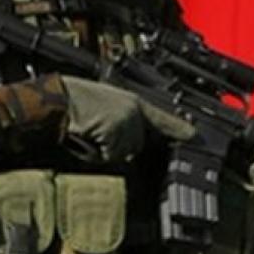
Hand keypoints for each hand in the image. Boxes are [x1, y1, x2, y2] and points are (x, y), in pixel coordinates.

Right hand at [61, 76, 194, 162]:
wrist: (59, 98)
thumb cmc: (76, 100)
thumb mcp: (108, 104)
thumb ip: (125, 116)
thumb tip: (132, 136)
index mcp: (134, 100)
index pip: (162, 116)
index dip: (178, 127)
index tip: (194, 134)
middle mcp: (136, 110)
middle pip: (138, 143)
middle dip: (120, 144)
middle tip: (98, 130)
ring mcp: (128, 122)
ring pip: (124, 152)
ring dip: (108, 148)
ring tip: (90, 130)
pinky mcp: (118, 134)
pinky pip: (110, 156)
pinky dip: (97, 152)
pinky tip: (88, 135)